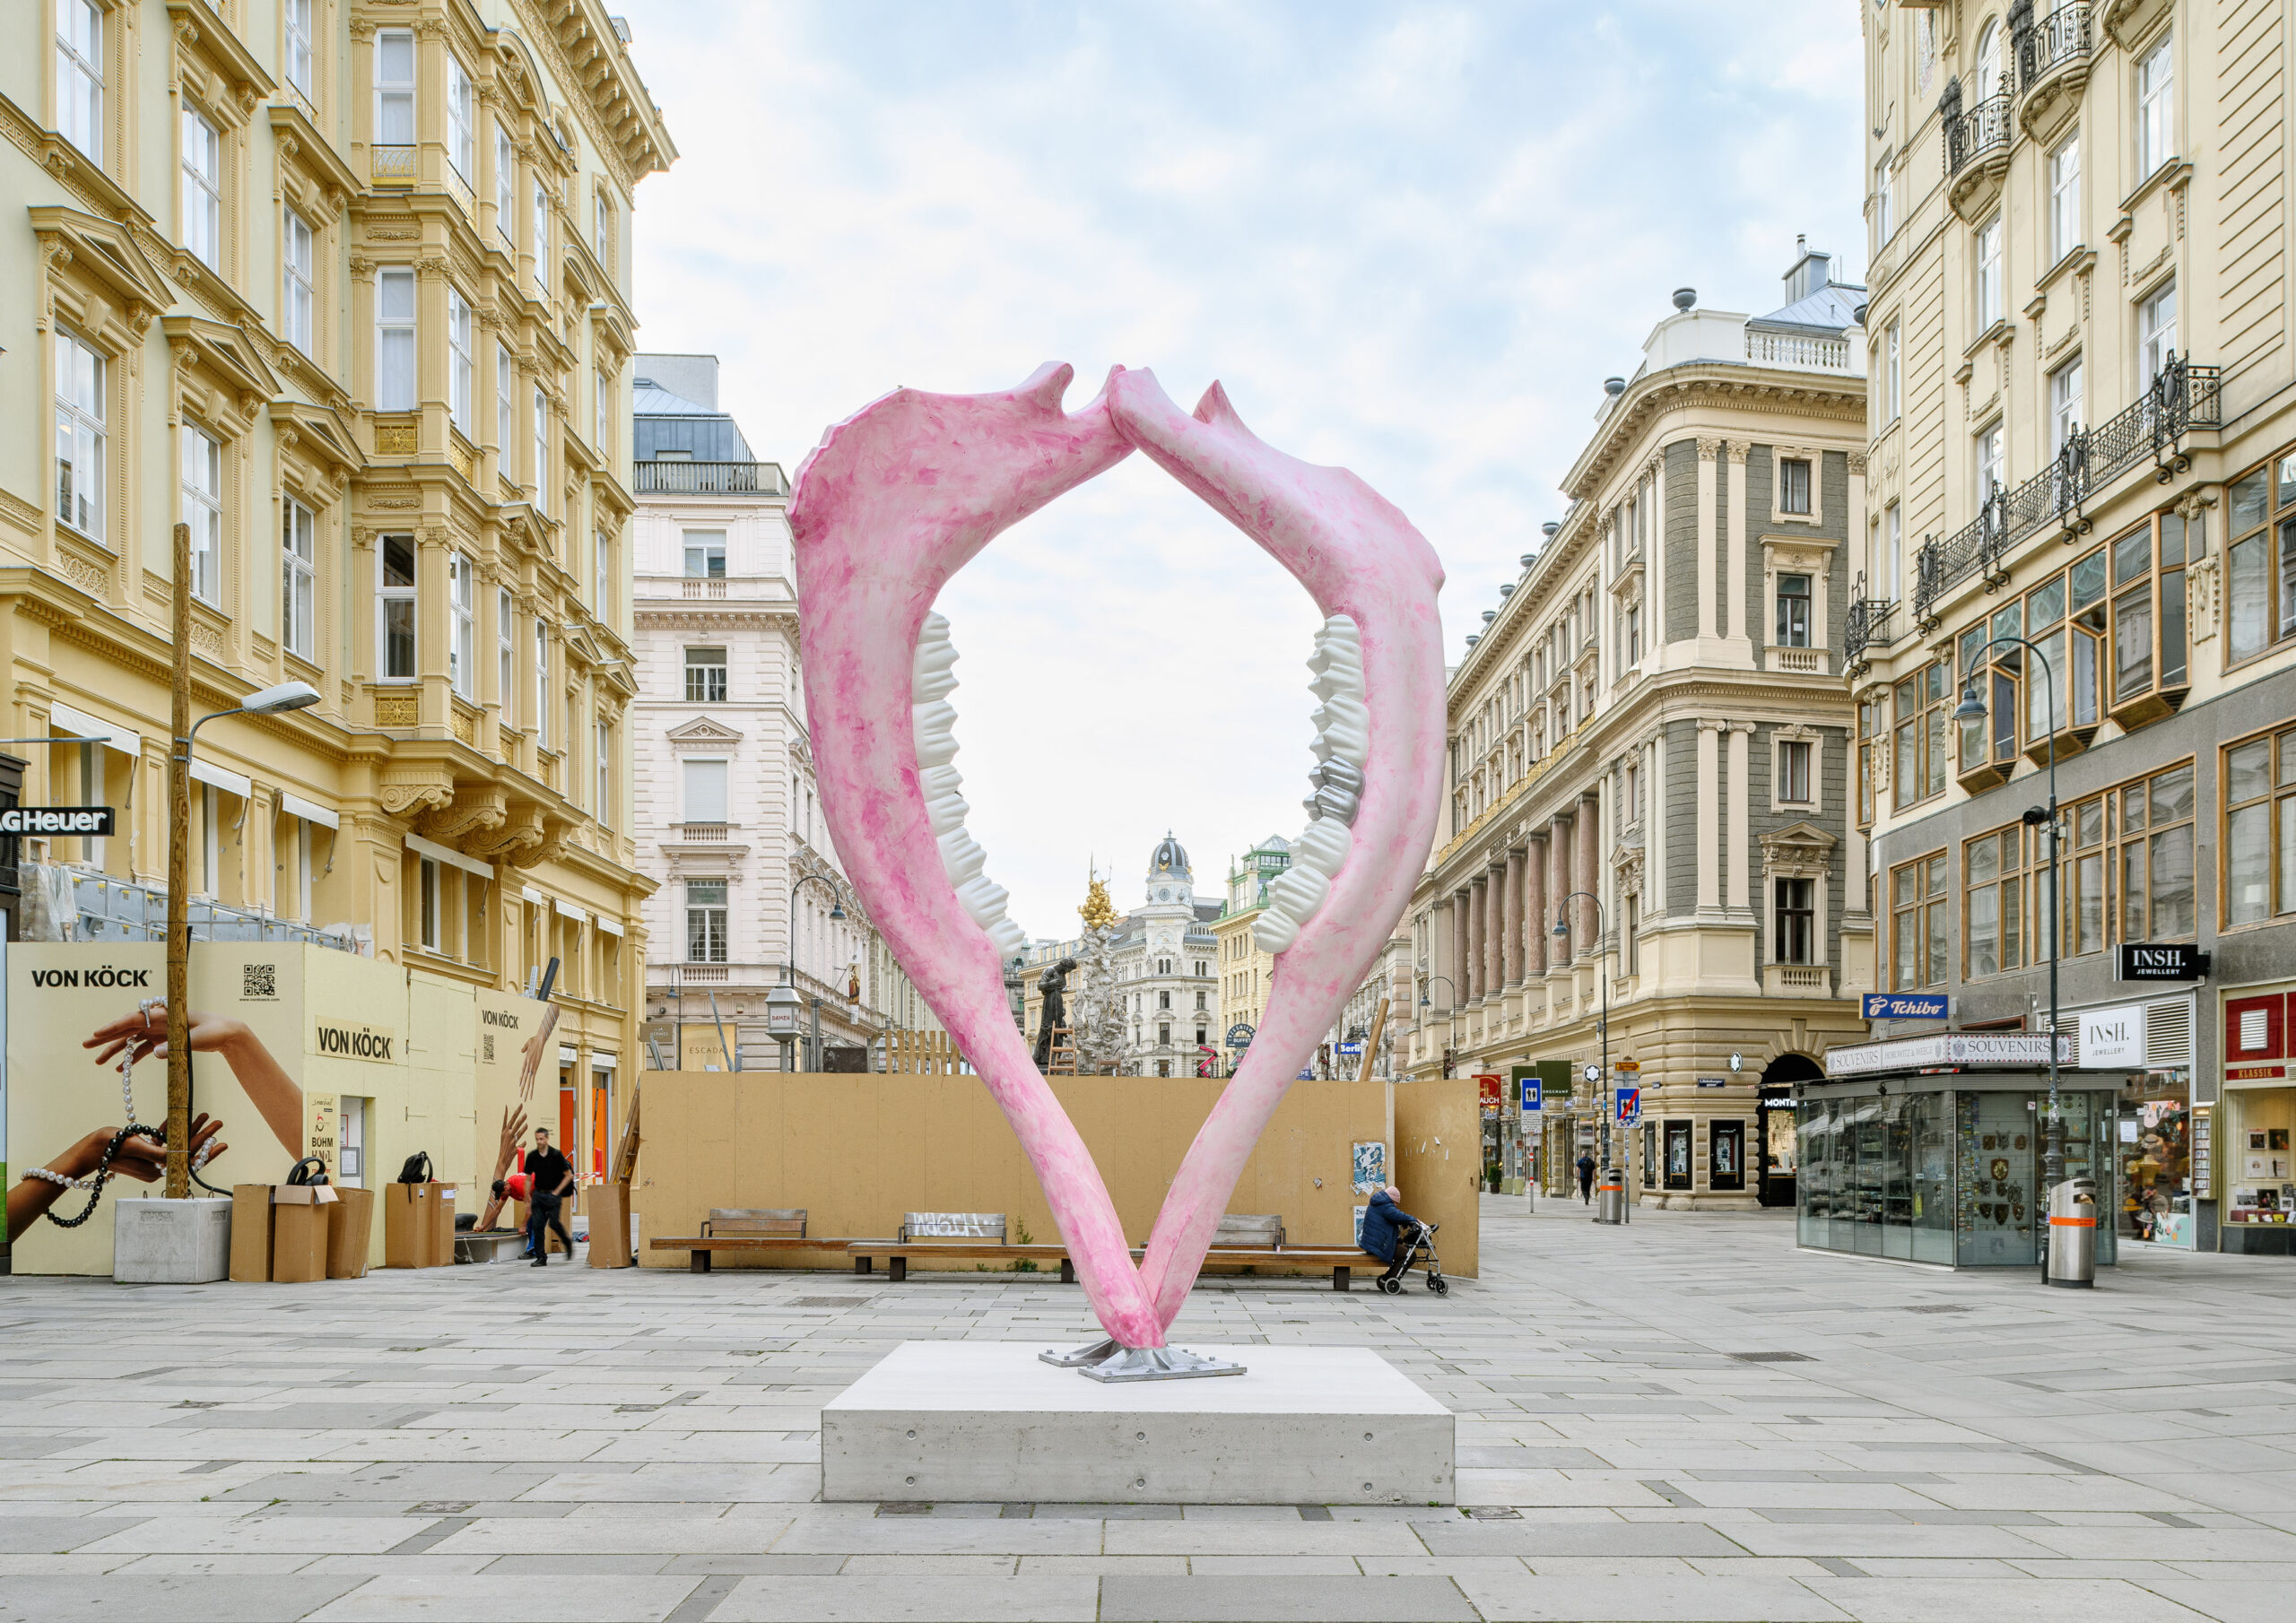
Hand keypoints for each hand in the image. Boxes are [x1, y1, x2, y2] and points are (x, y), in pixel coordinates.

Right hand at [84, 1004, 249, 1067]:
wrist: (227, 1033)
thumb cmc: (214, 1030)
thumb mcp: (195, 1039)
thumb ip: (175, 1045)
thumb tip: (154, 1053)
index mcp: (163, 1015)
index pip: (133, 1019)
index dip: (113, 1027)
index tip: (96, 1035)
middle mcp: (158, 1021)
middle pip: (126, 1028)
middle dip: (105, 1037)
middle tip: (85, 1046)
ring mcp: (159, 1031)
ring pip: (132, 1040)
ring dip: (115, 1050)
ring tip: (97, 1062)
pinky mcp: (164, 1041)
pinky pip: (143, 1049)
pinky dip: (131, 1058)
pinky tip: (120, 1069)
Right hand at [107, 1114, 226, 1181]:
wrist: (87, 1149)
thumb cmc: (108, 1147)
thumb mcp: (135, 1146)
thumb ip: (157, 1151)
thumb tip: (179, 1154)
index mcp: (156, 1170)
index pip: (187, 1160)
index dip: (206, 1151)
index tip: (221, 1142)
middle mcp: (157, 1166)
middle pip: (186, 1151)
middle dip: (204, 1137)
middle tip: (219, 1122)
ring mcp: (152, 1158)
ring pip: (178, 1143)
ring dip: (192, 1130)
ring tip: (207, 1116)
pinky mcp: (146, 1149)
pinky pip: (165, 1139)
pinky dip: (174, 1129)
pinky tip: (184, 1119)